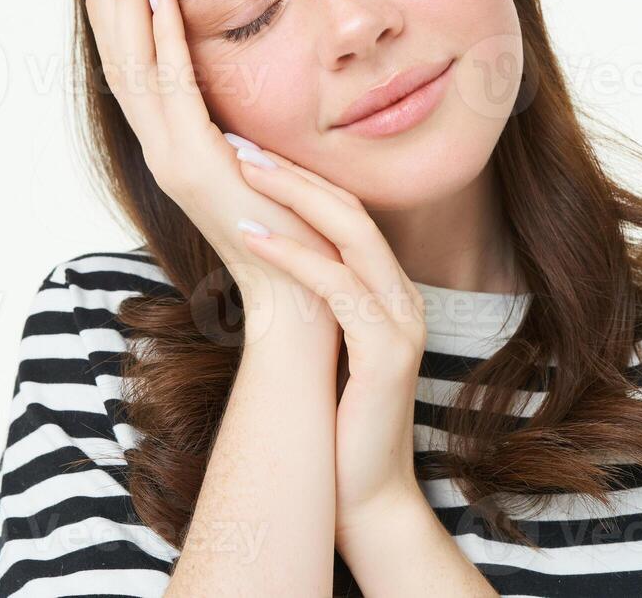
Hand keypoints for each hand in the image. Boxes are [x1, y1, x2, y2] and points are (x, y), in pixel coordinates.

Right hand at [70, 0, 342, 326]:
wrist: (299, 297)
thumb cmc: (292, 232)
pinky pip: (175, 86)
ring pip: (133, 62)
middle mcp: (161, 146)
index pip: (132, 62)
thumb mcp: (259, 163)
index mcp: (173, 143)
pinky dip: (164, 36)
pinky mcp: (196, 166)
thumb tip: (238, 104)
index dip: (113, 8)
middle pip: (118, 53)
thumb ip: (240, 130)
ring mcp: (172, 157)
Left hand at [230, 142, 428, 531]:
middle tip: (239, 142)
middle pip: (351, 211)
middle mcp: (403, 299)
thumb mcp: (321, 351)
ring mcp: (402, 323)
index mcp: (388, 295)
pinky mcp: (388, 352)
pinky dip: (294, 255)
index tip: (250, 151)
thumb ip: (309, 307)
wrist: (364, 499)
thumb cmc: (334, 428)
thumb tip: (259, 264)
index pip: (348, 216)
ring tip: (239, 172)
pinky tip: (250, 235)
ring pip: (350, 234)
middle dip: (293, 172)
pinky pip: (339, 286)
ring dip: (290, 197)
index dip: (300, 179)